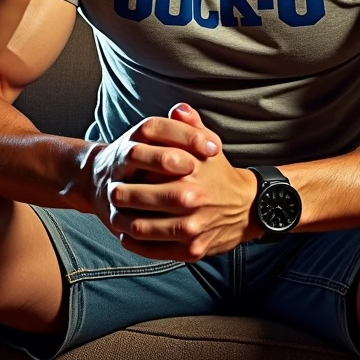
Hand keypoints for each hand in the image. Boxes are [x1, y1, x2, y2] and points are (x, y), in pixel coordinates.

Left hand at [108, 103, 259, 261]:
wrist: (248, 209)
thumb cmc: (219, 174)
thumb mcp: (210, 146)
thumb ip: (191, 125)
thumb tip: (178, 108)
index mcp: (191, 174)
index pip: (147, 171)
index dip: (126, 172)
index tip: (117, 171)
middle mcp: (191, 202)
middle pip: (138, 201)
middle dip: (119, 197)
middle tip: (111, 193)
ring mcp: (191, 230)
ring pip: (141, 229)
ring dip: (122, 222)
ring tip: (116, 215)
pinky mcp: (191, 252)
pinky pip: (153, 251)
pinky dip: (135, 243)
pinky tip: (128, 234)